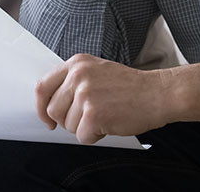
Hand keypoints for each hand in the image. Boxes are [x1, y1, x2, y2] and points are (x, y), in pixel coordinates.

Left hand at [35, 54, 169, 143]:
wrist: (158, 93)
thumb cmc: (131, 86)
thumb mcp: (98, 71)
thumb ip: (75, 81)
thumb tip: (52, 104)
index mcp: (77, 63)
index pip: (42, 86)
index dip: (41, 107)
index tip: (47, 118)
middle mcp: (78, 76)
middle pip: (53, 110)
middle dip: (67, 120)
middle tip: (87, 118)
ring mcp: (86, 94)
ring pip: (68, 125)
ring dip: (84, 128)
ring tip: (105, 116)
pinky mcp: (94, 114)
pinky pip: (82, 137)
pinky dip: (95, 136)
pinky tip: (110, 123)